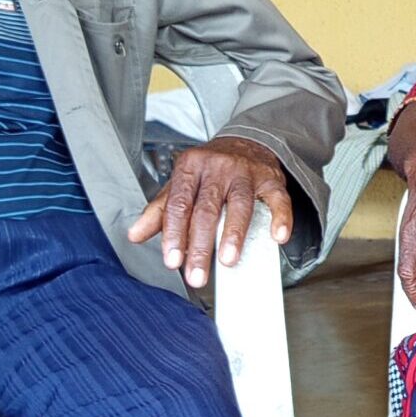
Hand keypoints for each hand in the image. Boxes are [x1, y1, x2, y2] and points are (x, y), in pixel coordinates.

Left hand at [128, 137, 292, 288]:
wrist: (245, 142)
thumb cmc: (210, 170)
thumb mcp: (179, 184)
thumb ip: (159, 211)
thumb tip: (136, 235)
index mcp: (190, 168)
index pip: (180, 204)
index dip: (175, 234)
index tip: (173, 260)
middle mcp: (218, 168)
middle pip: (208, 209)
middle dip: (201, 245)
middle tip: (197, 274)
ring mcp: (246, 172)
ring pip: (241, 204)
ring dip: (234, 234)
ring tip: (228, 260)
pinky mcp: (271, 178)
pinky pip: (278, 198)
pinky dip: (280, 218)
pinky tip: (277, 236)